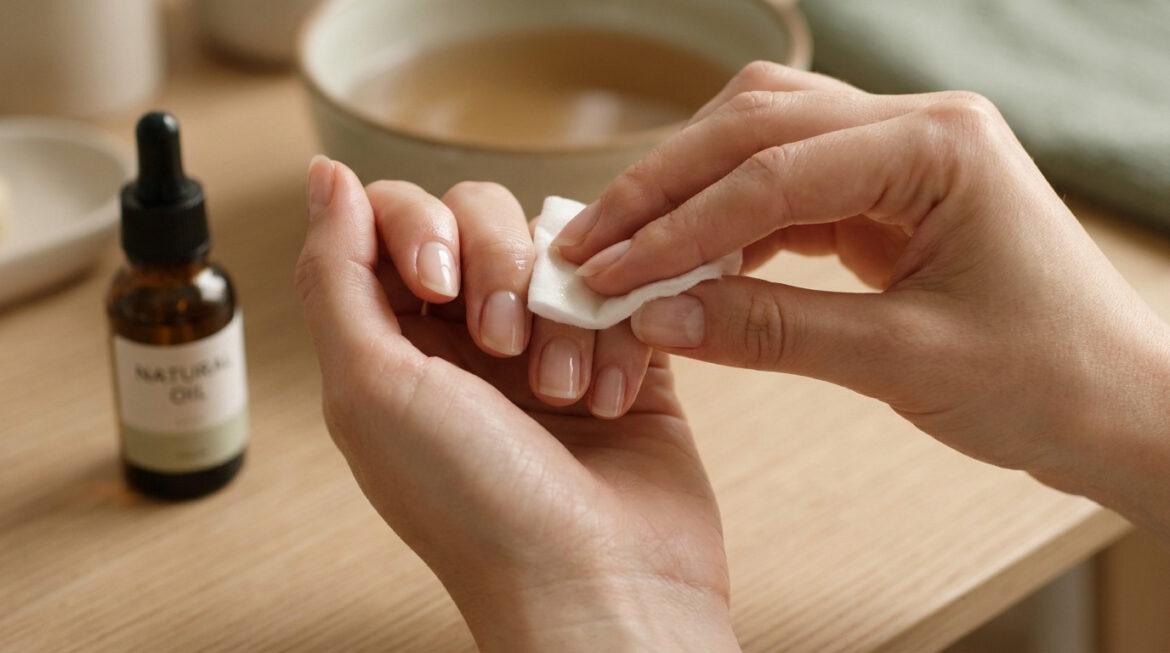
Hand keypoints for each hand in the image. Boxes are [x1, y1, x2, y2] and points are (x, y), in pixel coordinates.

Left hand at [295, 158, 738, 650]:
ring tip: (566, 392)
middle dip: (499, 267)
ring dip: (564, 313)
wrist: (601, 585)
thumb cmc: (478, 509)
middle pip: (482, 216)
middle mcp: (467, 339)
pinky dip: (621, 337)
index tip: (437, 282)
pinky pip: (626, 288)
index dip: (420, 227)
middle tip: (503, 347)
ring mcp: (548, 344)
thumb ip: (337, 275)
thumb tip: (326, 178)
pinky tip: (614, 401)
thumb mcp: (372, 388)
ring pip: (560, 249)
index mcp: (395, 344)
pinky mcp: (622, 355)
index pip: (395, 219)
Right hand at [556, 63, 1169, 541]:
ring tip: (622, 252)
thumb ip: (770, 331)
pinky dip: (724, 219)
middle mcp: (916, 126)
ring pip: (760, 141)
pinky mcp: (884, 189)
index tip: (606, 276)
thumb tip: (654, 321)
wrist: (1118, 406)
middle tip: (589, 248)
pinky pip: (782, 186)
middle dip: (662, 190)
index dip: (675, 229)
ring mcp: (899, 151)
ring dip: (685, 194)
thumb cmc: (1048, 380)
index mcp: (939, 146)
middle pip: (753, 128)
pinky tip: (687, 260)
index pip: (772, 173)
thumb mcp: (902, 361)